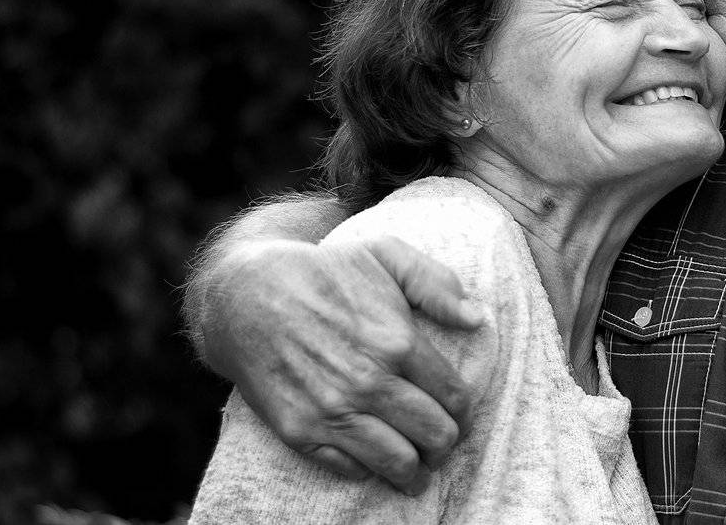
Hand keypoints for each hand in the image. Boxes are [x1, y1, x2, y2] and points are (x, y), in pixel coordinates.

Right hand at [200, 235, 483, 493]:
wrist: (248, 295)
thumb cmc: (325, 271)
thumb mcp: (385, 254)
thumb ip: (436, 283)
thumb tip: (477, 318)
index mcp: (398, 341)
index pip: (455, 397)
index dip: (465, 411)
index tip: (460, 414)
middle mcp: (370, 381)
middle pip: (435, 435)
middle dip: (447, 444)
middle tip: (442, 442)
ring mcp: (334, 410)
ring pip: (399, 463)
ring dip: (416, 471)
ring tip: (418, 468)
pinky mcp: (301, 431)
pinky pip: (351, 468)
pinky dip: (371, 470)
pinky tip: (376, 459)